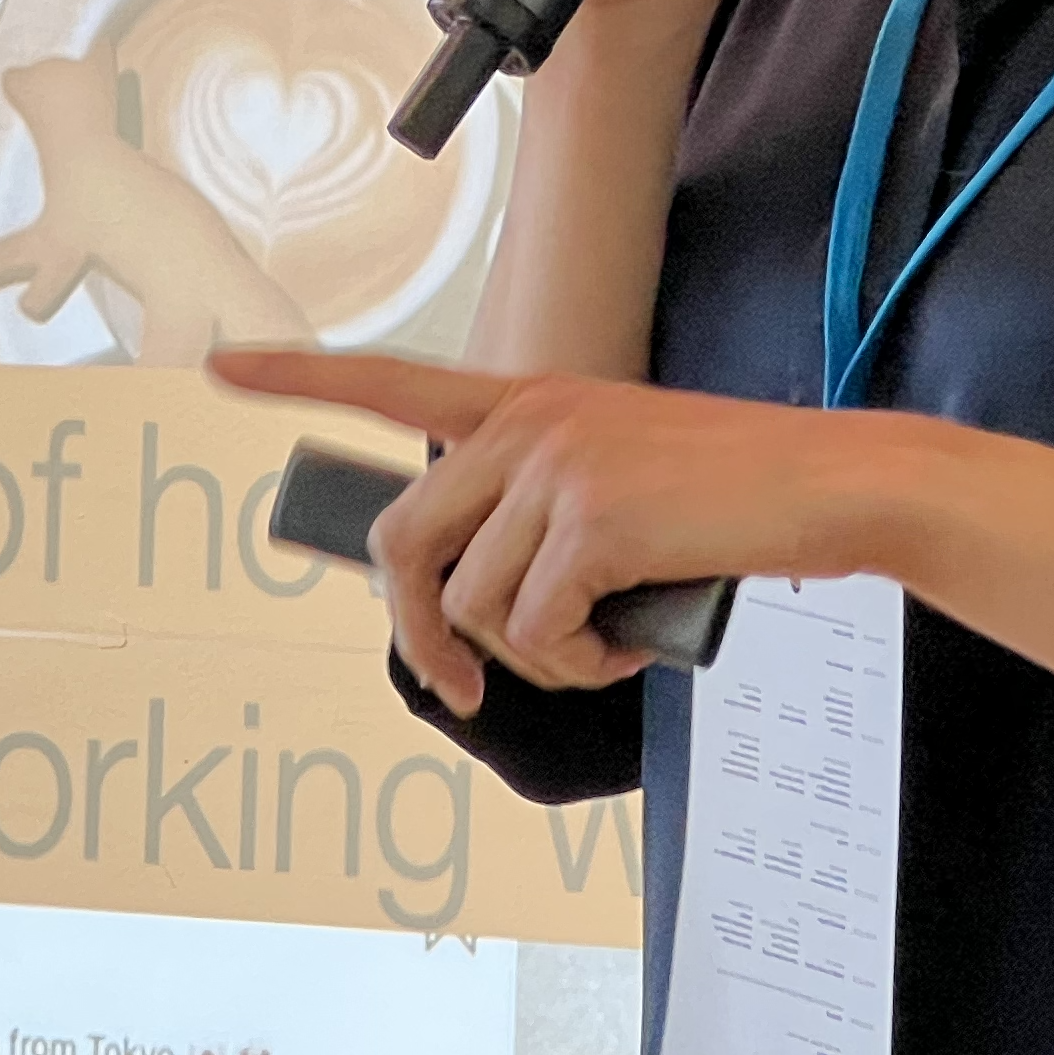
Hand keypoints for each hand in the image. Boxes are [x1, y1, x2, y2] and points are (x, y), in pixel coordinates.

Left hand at [211, 345, 899, 713]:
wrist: (832, 484)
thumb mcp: (623, 476)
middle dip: (421, 635)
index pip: (392, 378)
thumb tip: (479, 615)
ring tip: (599, 650)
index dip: (299, 378)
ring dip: (529, 660)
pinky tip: (628, 648)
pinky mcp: (589, 521)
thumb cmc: (737, 496)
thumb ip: (543, 509)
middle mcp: (529, 419)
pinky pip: (535, 632)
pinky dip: (576, 666)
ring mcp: (556, 465)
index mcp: (531, 398)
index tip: (221, 368)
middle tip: (460, 686)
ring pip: (472, 607)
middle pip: (406, 543)